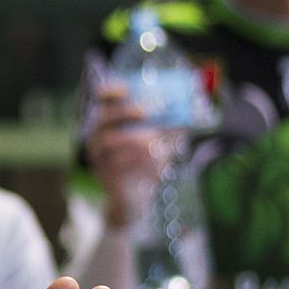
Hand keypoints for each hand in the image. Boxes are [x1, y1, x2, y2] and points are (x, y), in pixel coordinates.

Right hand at [85, 82, 162, 227]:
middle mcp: (98, 137)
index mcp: (111, 124)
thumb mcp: (161, 145)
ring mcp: (98, 157)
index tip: (126, 89)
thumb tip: (190, 114)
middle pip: (103, 118)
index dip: (111, 91)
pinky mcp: (104, 174)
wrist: (134, 200)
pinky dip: (134, 159)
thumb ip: (170, 129)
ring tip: (153, 142)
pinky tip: (150, 161)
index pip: (102, 101)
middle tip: (147, 112)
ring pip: (109, 140)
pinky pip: (115, 162)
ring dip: (133, 137)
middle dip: (125, 112)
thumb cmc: (146, 167)